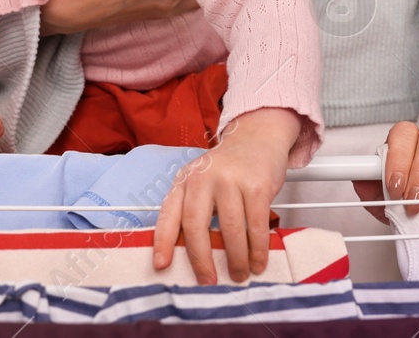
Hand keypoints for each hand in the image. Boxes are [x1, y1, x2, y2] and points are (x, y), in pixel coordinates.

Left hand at [152, 107, 297, 284]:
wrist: (257, 138)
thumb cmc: (228, 169)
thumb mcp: (201, 182)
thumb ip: (193, 210)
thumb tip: (189, 254)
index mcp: (185, 180)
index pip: (169, 214)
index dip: (162, 241)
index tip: (161, 265)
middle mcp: (204, 178)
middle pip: (195, 225)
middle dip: (201, 259)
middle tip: (208, 281)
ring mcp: (230, 180)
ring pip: (229, 230)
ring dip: (235, 259)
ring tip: (239, 274)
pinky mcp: (256, 185)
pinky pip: (255, 225)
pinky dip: (257, 249)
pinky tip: (257, 261)